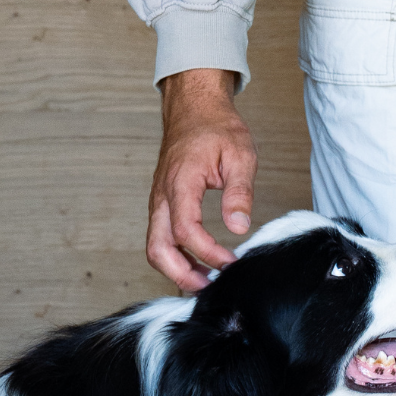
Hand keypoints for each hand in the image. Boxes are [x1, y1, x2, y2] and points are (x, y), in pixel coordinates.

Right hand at [147, 69, 257, 291]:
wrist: (194, 109)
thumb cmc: (216, 128)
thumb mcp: (240, 155)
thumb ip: (239, 192)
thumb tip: (239, 227)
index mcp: (180, 182)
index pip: (185, 231)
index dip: (208, 253)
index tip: (232, 261)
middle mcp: (162, 195)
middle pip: (157, 248)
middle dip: (180, 274)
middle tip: (209, 287)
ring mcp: (158, 200)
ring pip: (155, 245)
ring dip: (176, 268)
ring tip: (204, 280)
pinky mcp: (162, 202)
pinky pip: (160, 235)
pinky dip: (174, 255)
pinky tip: (197, 262)